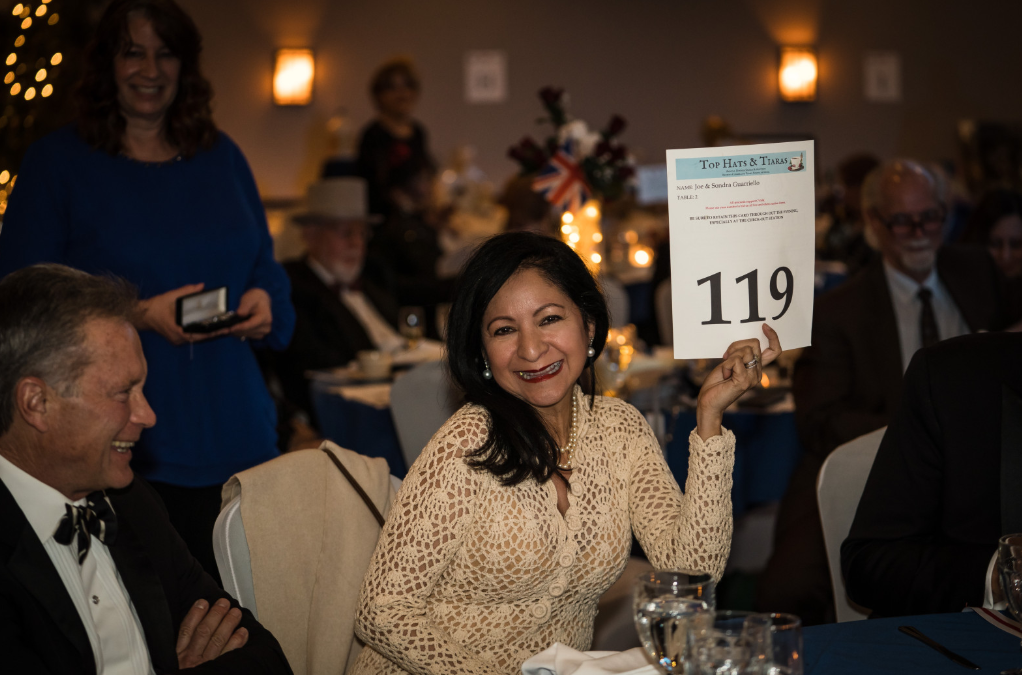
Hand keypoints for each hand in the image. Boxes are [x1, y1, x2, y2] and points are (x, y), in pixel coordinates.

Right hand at [136, 283, 228, 345]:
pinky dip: (200, 333)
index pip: (199, 334)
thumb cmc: (155, 306)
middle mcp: (178, 339)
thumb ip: (187, 291)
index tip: (223, 330)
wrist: (141, 315)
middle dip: (213, 334)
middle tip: (227, 329)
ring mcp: (177, 340)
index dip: (212, 333)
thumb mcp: (170, 297)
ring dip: (208, 334)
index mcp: (177, 331)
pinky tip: (209, 328)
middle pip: (200, 338)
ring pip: (196, 339)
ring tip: (222, 329)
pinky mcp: (176, 338)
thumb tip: (201, 286)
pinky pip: (191, 337)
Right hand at [176, 598, 248, 668]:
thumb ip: (183, 647)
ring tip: (235, 612)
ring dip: (228, 624)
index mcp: (178, 657)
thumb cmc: (185, 674)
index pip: (186, 630)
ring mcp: (205, 667)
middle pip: (204, 632)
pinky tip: (243, 632)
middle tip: (224, 603)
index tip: (203, 602)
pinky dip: (237, 642)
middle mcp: (191, 661)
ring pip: (217, 640)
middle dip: (215, 615)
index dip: (195, 614)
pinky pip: (228, 654)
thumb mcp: (175, 664)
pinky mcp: (219, 672)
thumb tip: (196, 624)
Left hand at [229, 288, 272, 340]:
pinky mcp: (260, 334)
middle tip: (223, 330)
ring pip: (246, 335)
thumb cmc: (255, 299)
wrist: (262, 300)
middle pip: (248, 331)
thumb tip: (239, 314)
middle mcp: (266, 326)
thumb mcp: (249, 299)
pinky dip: (240, 333)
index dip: (239, 327)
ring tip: (227, 329)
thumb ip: (245, 306)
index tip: (230, 328)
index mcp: (265, 318)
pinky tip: (234, 329)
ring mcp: (264, 332)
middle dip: (235, 330)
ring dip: (236, 333)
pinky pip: (248, 336)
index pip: (250, 325)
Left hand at [695, 323, 781, 439]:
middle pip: (754, 344)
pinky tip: (724, 375)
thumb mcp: (730, 363)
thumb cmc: (717, 382)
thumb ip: (740, 354)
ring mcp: (753, 378)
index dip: (773, 337)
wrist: (709, 402)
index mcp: (757, 368)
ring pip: (745, 351)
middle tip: (726, 356)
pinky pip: (736, 360)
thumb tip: (746, 341)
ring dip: (730, 356)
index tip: (764, 326)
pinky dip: (726, 365)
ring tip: (725, 369)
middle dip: (736, 345)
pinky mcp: (744, 381)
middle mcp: (758, 373)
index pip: (775, 351)